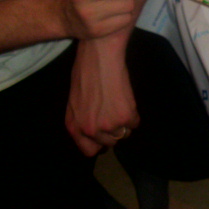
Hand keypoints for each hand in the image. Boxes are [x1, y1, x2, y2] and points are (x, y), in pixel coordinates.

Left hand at [65, 34, 139, 156]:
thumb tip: (93, 133)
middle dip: (114, 131)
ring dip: (125, 123)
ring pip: (125, 134)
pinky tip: (126, 99)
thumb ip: (80, 121)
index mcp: (75, 126)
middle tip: (114, 113)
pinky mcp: (126, 117)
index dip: (99, 143)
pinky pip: (135, 123)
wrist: (100, 58)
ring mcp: (109, 125)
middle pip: (110, 143)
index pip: (89, 151)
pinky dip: (134, 114)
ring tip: (120, 104)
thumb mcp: (74, 102)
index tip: (105, 135)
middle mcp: (91, 130)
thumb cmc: (85, 73)